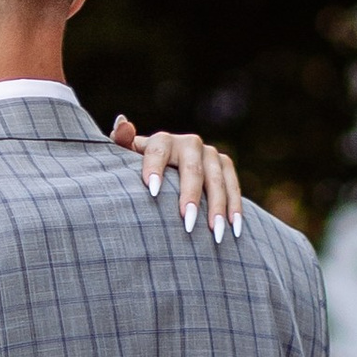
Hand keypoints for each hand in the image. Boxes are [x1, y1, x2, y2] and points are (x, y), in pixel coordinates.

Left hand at [111, 117, 242, 239]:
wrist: (166, 169)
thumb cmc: (139, 168)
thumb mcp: (127, 157)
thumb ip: (121, 141)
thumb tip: (122, 123)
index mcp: (162, 141)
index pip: (158, 151)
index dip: (154, 169)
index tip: (151, 192)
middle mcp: (189, 143)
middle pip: (192, 169)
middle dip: (190, 196)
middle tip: (188, 223)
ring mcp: (209, 154)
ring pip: (216, 179)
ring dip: (217, 207)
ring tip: (215, 233)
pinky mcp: (225, 165)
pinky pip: (233, 186)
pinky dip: (235, 207)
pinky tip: (234, 229)